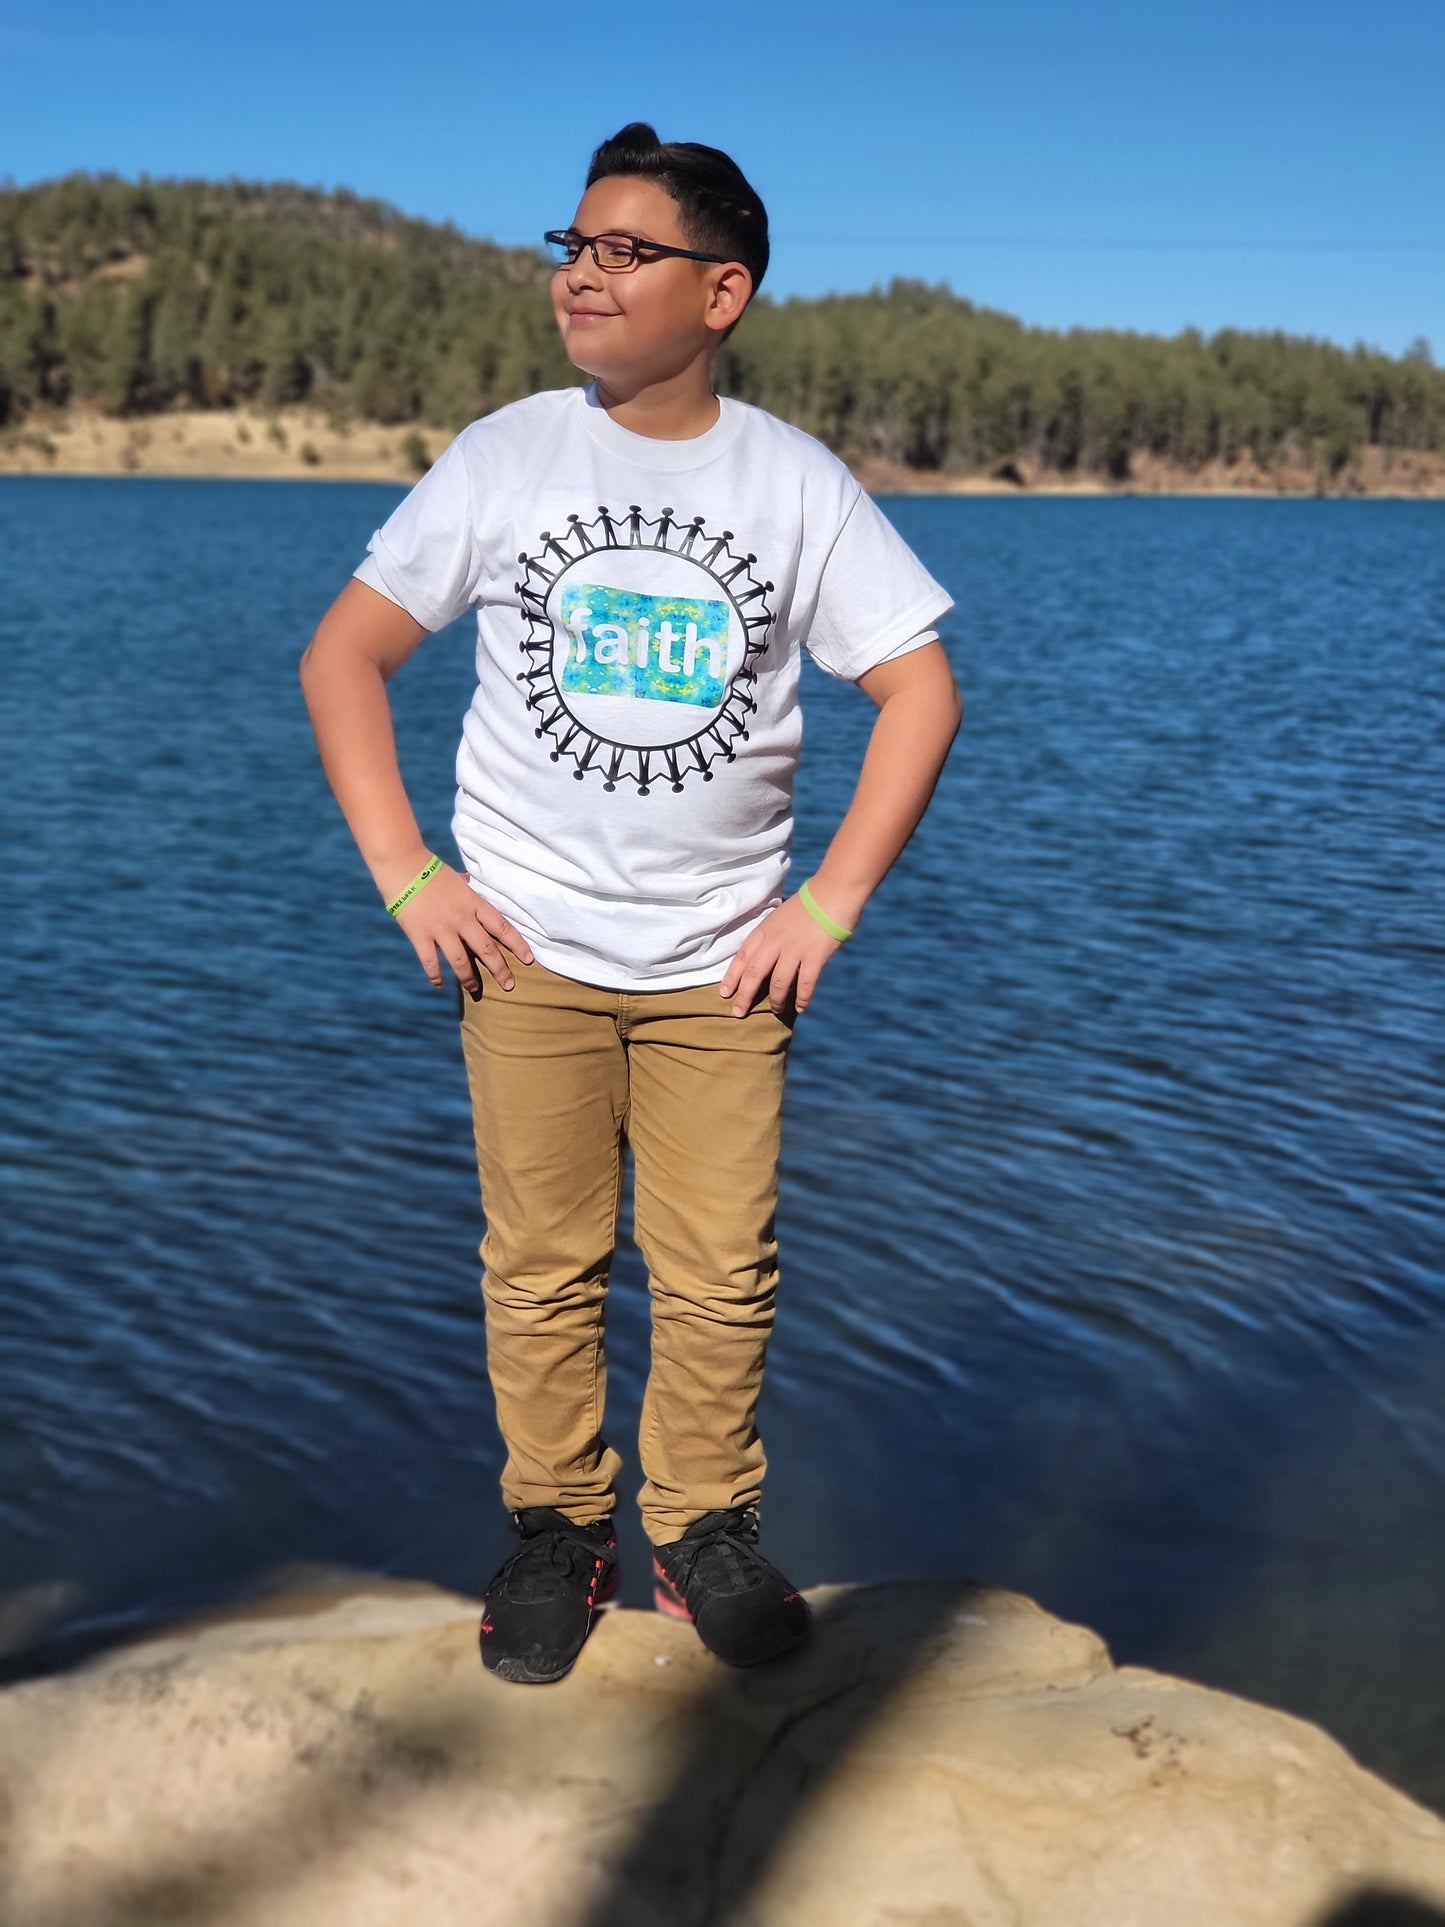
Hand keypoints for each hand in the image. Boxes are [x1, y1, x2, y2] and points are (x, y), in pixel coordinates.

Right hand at [387, 861, 533, 994]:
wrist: (403, 865)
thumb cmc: (430, 869)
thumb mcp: (457, 878)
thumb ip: (466, 886)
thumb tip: (471, 882)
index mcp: (473, 903)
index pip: (502, 927)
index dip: (517, 945)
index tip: (529, 960)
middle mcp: (462, 919)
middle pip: (486, 949)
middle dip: (500, 970)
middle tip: (509, 985)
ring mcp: (441, 929)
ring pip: (461, 961)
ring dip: (469, 979)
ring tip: (475, 990)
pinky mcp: (420, 936)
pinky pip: (430, 962)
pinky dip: (436, 975)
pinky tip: (440, 984)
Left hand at [719, 892, 848, 1018]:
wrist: (833, 892)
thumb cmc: (808, 902)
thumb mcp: (780, 915)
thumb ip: (772, 934)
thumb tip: (765, 953)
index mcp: (764, 930)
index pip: (741, 957)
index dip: (732, 977)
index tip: (724, 993)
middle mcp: (775, 942)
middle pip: (754, 974)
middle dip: (744, 996)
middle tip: (738, 1013)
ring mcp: (795, 950)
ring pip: (777, 983)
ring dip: (775, 1000)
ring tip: (775, 1011)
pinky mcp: (814, 957)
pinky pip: (805, 983)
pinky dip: (801, 998)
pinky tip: (800, 1008)